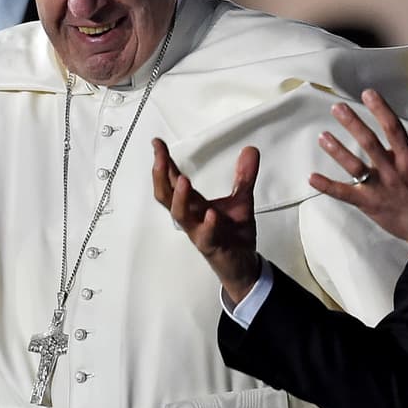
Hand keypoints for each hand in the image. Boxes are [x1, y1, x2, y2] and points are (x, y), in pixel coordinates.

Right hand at [152, 139, 261, 303]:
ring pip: (180, 215)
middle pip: (165, 195)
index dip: (164, 161)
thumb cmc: (234, 232)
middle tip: (160, 156)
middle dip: (161, 175)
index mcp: (193, 203)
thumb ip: (244, 175)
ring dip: (179, 198)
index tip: (157, 142)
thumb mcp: (242, 199)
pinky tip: (211, 214)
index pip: (172, 179)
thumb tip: (250, 149)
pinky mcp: (212, 246)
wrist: (244, 265)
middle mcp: (190, 216)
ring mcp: (198, 231)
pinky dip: (208, 225)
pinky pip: (206, 236)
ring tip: (182, 179)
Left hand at [308, 89, 407, 253]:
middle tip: (337, 108)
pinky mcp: (368, 203)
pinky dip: (328, 186)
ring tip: (322, 136)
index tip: (367, 94)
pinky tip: (312, 177)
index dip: (380, 110)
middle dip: (353, 124)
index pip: (393, 129)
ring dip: (338, 151)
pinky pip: (345, 194)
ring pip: (355, 167)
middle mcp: (393, 171)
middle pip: (370, 144)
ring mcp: (380, 188)